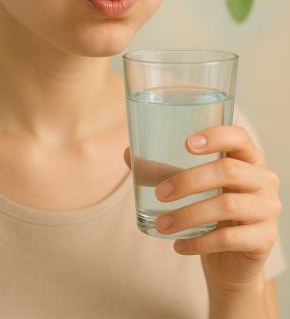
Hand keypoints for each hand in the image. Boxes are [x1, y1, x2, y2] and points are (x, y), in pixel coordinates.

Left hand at [123, 125, 281, 291]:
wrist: (232, 261)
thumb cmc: (210, 212)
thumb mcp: (190, 188)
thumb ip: (163, 170)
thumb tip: (129, 153)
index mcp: (247, 158)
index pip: (238, 137)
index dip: (215, 136)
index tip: (186, 144)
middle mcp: (263, 179)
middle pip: (228, 170)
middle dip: (188, 181)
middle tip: (160, 193)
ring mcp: (268, 209)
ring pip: (227, 205)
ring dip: (188, 215)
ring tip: (161, 225)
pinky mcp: (265, 239)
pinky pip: (230, 238)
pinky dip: (200, 242)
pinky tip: (179, 246)